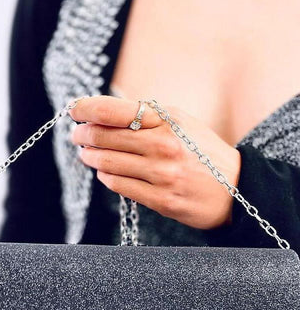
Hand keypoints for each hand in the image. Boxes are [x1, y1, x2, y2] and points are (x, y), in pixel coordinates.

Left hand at [69, 95, 240, 229]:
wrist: (236, 189)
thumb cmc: (202, 151)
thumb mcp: (180, 122)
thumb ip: (146, 115)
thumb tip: (102, 111)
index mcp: (167, 120)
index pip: (113, 111)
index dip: (86, 109)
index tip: (74, 110)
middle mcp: (163, 146)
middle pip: (103, 137)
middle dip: (83, 134)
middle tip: (77, 134)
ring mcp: (162, 175)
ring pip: (106, 163)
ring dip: (90, 156)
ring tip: (87, 152)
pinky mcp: (160, 200)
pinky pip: (118, 185)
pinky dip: (106, 176)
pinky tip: (105, 171)